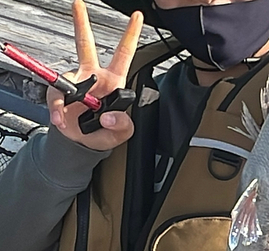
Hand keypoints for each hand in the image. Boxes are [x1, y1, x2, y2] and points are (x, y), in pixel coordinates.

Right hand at [47, 0, 142, 150]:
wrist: (84, 144)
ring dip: (64, 97)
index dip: (130, 36)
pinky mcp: (61, 95)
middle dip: (81, 23)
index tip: (137, 17)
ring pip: (65, 77)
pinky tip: (61, 119)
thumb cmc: (105, 133)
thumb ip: (123, 125)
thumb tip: (108, 116)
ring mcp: (75, 84)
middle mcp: (93, 77)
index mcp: (114, 82)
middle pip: (85, 45)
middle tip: (78, 4)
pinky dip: (57, 110)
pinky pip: (56, 97)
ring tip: (65, 115)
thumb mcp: (123, 134)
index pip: (124, 55)